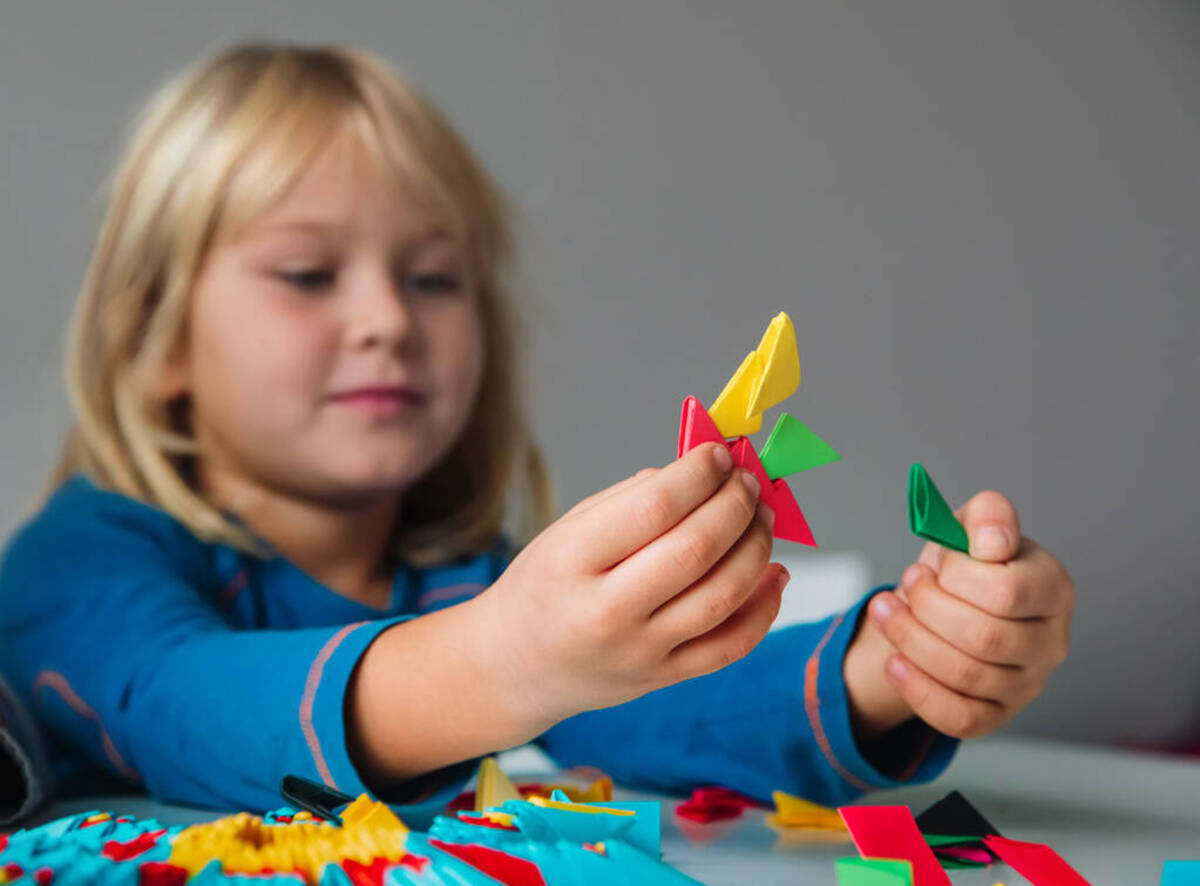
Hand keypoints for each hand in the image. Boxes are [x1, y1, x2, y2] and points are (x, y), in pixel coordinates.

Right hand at [479, 443, 787, 730]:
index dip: (698, 474)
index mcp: (572, 561)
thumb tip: (702, 471)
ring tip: (763, 517)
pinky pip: (730, 646)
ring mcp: (638, 652)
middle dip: (736, 505)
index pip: (653, 508)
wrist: (516, 666)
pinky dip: (765, 608)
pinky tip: (775, 573)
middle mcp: (605, 612)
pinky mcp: (662, 678)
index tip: (719, 454)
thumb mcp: (565, 530)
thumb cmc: (544, 585)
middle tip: (749, 481)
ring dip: (757, 547)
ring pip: (722, 597)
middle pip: (696, 551)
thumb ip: (630, 499)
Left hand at [845, 491, 1073, 739]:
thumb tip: (992, 542)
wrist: (945, 605)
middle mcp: (1050, 641)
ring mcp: (1028, 684)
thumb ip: (987, 516)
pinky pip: (960, 719)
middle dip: (926, 611)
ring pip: (967, 677)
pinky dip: (918, 691)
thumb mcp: (970, 526)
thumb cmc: (965, 567)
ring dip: (910, 642)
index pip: (1007, 593)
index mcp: (1052, 589)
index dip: (955, 579)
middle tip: (903, 588)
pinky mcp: (998, 715)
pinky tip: (894, 662)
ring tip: (885, 613)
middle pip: (985, 639)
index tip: (926, 568)